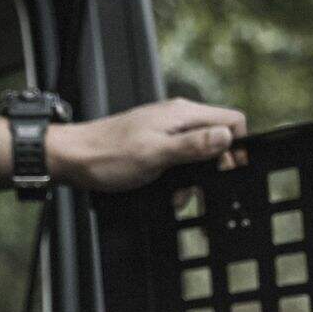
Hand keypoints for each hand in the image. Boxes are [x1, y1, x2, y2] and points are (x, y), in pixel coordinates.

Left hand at [46, 97, 246, 191]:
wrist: (74, 159)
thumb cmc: (108, 156)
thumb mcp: (156, 154)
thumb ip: (193, 145)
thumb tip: (226, 137)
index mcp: (182, 115)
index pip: (231, 121)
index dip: (238, 147)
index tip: (232, 171)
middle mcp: (178, 119)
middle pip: (218, 140)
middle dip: (215, 169)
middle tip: (205, 192)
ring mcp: (167, 132)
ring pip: (200, 155)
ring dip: (196, 180)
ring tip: (180, 196)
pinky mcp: (157, 145)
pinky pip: (182, 162)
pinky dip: (180, 180)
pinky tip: (169, 193)